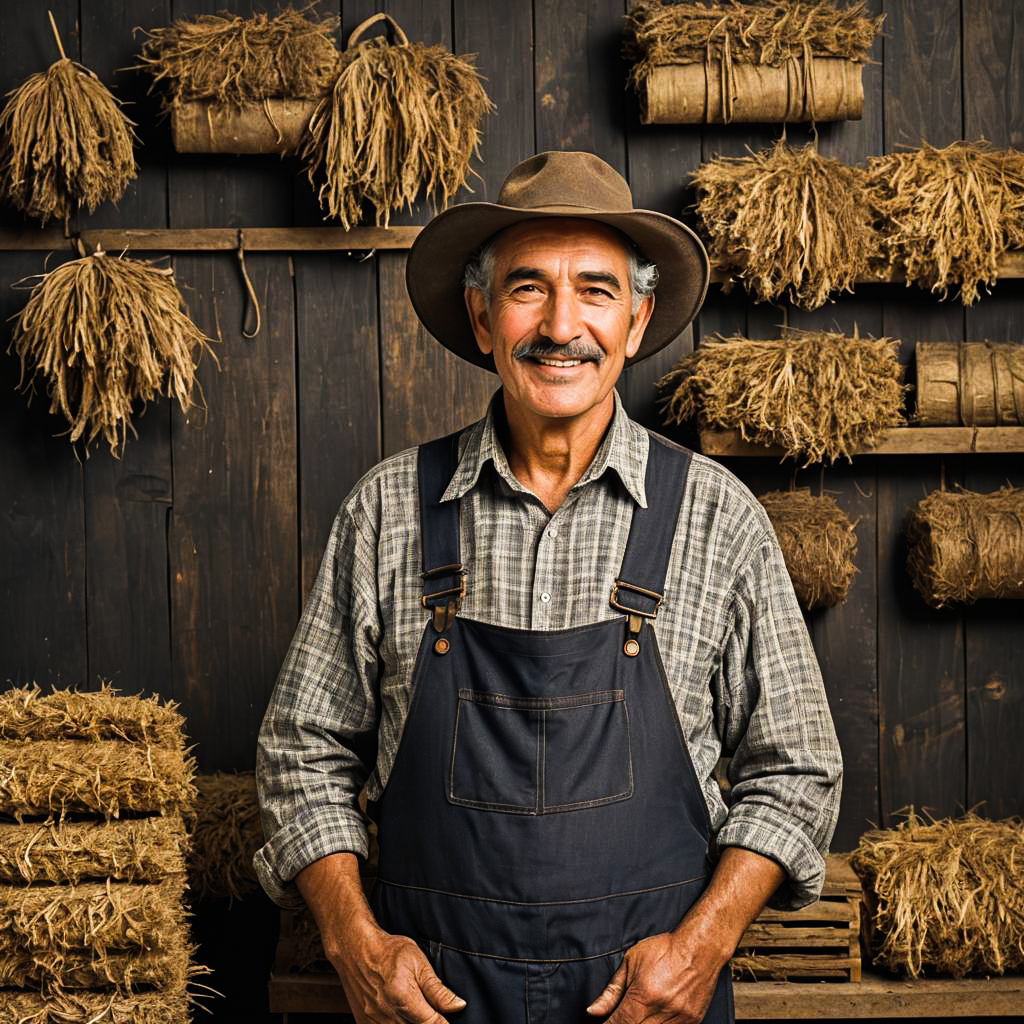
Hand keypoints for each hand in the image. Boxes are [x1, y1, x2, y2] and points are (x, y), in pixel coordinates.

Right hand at [331, 926, 465, 1023]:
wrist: (355, 949)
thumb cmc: (388, 951)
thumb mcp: (418, 962)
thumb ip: (437, 989)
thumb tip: (458, 1006)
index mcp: (402, 997)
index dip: (443, 1023)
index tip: (447, 1019)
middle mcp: (386, 1014)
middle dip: (427, 1021)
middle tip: (429, 1009)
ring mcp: (373, 1022)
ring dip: (412, 1023)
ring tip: (414, 1010)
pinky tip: (401, 1015)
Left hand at [585, 930, 722, 1023]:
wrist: (700, 947)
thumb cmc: (664, 950)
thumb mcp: (631, 963)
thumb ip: (611, 991)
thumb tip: (592, 1012)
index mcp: (643, 996)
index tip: (603, 1023)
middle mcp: (662, 1012)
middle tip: (621, 1017)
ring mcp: (679, 1020)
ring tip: (639, 1014)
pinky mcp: (692, 1023)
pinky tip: (653, 1017)